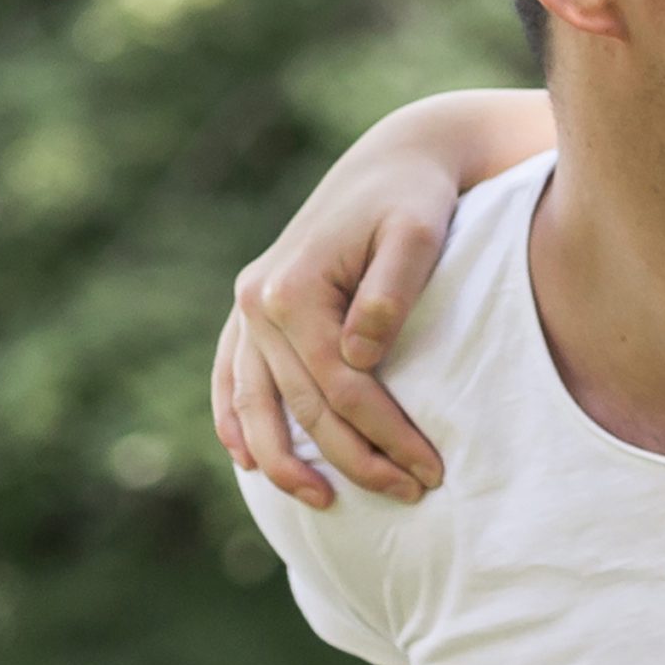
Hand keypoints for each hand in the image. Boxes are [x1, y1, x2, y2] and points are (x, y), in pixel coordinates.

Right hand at [212, 157, 456, 508]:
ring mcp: (248, 307)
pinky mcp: (254, 309)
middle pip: (304, 404)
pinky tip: (248, 460)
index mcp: (292, 288)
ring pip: (255, 402)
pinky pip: (232, 376)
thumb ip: (391, 293)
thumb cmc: (416, 199)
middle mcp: (257, 301)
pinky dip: (236, 419)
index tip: (432, 471)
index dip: (387, 435)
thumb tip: (359, 358)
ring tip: (323, 503)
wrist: (394, 161)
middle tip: (409, 495)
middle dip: (355, 458)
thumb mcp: (417, 235)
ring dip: (283, 460)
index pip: (343, 387)